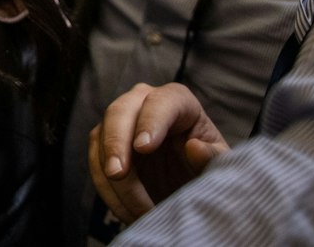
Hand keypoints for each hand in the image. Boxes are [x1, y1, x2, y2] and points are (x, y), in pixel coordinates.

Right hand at [88, 82, 229, 224]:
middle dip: (116, 143)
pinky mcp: (106, 143)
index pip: (162, 101)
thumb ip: (212, 157)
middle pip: (120, 111)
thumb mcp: (218, 165)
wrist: (189, 185)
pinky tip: (126, 212)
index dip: (151, 121)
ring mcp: (121, 122)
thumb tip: (194, 147)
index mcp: (178, 101)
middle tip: (118, 174)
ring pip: (101, 136)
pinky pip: (95, 162)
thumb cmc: (205, 168)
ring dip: (110, 174)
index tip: (144, 148)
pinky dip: (106, 188)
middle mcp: (144, 102)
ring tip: (134, 210)